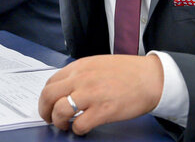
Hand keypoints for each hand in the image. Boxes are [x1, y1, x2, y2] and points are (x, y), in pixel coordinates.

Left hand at [38, 54, 163, 134]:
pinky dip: (77, 129)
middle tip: (49, 118)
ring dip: (59, 121)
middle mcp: (82, 79)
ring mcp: (92, 94)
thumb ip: (80, 74)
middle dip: (44, 110)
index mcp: (80, 67)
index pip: (50, 82)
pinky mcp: (104, 110)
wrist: (150, 78)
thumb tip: (66, 89)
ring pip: (60, 110)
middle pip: (49, 95)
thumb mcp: (98, 64)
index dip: (46, 97)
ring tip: (65, 124)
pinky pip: (80, 124)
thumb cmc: (127, 71)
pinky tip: (82, 128)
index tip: (48, 104)